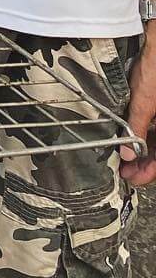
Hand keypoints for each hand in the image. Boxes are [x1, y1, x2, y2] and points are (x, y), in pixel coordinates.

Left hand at [119, 41, 155, 185]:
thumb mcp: (145, 100)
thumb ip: (136, 127)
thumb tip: (127, 152)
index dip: (149, 172)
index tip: (132, 177)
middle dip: (144, 163)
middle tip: (124, 170)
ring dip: (144, 150)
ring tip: (124, 157)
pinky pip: (155, 126)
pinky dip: (145, 134)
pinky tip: (130, 138)